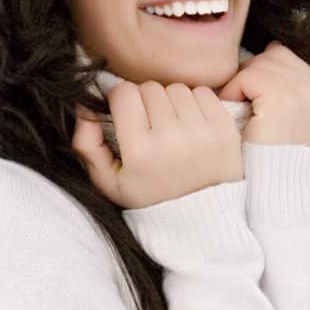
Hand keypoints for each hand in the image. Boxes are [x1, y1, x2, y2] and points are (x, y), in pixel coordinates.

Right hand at [71, 80, 242, 209]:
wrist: (200, 221)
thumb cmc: (150, 199)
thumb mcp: (109, 183)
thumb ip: (86, 146)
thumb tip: (84, 107)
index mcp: (140, 151)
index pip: (124, 93)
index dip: (121, 100)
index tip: (126, 116)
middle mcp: (171, 139)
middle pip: (150, 88)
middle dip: (146, 101)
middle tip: (150, 125)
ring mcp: (202, 133)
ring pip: (176, 89)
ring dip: (171, 102)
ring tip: (172, 127)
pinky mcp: (225, 130)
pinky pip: (203, 93)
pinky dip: (195, 103)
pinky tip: (191, 126)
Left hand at [217, 41, 309, 146]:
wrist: (273, 184)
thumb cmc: (271, 151)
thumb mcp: (288, 113)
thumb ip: (284, 83)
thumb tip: (263, 49)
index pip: (285, 56)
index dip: (264, 75)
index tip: (262, 105)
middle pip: (272, 55)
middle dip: (253, 77)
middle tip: (251, 109)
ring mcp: (304, 92)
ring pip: (258, 64)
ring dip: (242, 86)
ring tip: (247, 114)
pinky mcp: (282, 98)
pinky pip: (246, 77)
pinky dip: (234, 93)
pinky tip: (241, 116)